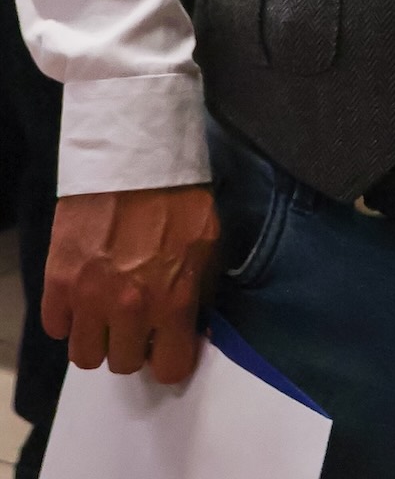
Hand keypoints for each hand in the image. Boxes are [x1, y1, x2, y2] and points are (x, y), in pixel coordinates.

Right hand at [43, 185, 220, 382]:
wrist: (133, 155)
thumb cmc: (179, 195)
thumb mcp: (209, 240)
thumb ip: (201, 290)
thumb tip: (195, 327)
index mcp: (172, 301)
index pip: (169, 369)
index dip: (169, 357)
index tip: (167, 343)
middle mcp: (129, 309)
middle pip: (123, 364)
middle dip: (132, 344)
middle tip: (136, 318)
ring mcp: (89, 298)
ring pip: (85, 356)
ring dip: (98, 338)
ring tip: (106, 311)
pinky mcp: (58, 280)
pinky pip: (56, 327)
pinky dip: (67, 318)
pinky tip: (82, 295)